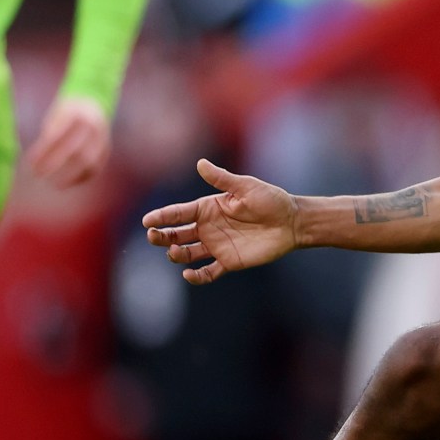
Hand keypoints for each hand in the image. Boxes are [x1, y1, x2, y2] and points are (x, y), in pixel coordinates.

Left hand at [25, 93, 111, 188]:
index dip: (43, 151)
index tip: (30, 163)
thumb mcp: (56, 117)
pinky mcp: (106, 149)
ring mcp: (102, 138)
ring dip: (72, 176)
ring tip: (56, 185)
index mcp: (76, 114)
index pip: (58, 136)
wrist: (93, 104)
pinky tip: (69, 183)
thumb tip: (37, 162)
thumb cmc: (67, 114)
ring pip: (89, 161)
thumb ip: (49, 135)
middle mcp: (92, 126)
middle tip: (38, 174)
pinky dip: (82, 178)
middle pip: (74, 149)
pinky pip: (96, 167)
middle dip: (54, 164)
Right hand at [143, 157, 300, 283]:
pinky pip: (207, 272)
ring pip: (187, 253)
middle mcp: (208, 227)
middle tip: (153, 236)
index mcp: (208, 208)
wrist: (292, 222)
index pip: (178, 213)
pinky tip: (189, 274)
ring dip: (176, 254)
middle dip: (162, 235)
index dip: (162, 216)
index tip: (148, 221)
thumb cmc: (270, 200)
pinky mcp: (229, 261)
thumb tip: (200, 163)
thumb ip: (222, 179)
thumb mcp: (246, 187)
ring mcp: (217, 245)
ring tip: (174, 251)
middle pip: (176, 234)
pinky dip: (196, 277)